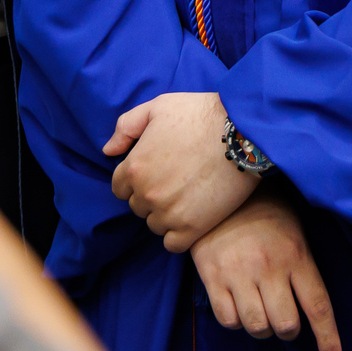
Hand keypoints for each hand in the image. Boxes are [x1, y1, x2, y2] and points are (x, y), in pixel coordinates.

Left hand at [104, 91, 258, 250]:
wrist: (242, 133)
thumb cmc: (199, 114)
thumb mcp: (157, 107)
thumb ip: (126, 127)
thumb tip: (108, 150)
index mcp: (134, 167)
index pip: (119, 187)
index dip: (135, 179)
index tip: (155, 171)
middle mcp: (147, 193)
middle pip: (137, 206)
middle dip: (150, 195)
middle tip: (174, 180)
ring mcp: (168, 213)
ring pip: (154, 225)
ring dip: (165, 214)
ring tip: (186, 196)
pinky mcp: (192, 228)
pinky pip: (172, 244)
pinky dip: (178, 233)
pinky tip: (190, 217)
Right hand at [191, 194, 341, 350]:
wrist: (221, 186)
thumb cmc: (265, 211)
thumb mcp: (294, 232)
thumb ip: (303, 267)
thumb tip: (310, 309)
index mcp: (295, 255)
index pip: (317, 306)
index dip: (328, 337)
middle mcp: (269, 267)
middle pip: (286, 324)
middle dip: (288, 330)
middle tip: (284, 318)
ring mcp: (238, 272)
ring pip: (257, 326)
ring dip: (262, 327)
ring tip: (260, 311)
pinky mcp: (212, 276)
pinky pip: (228, 320)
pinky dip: (236, 321)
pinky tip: (238, 305)